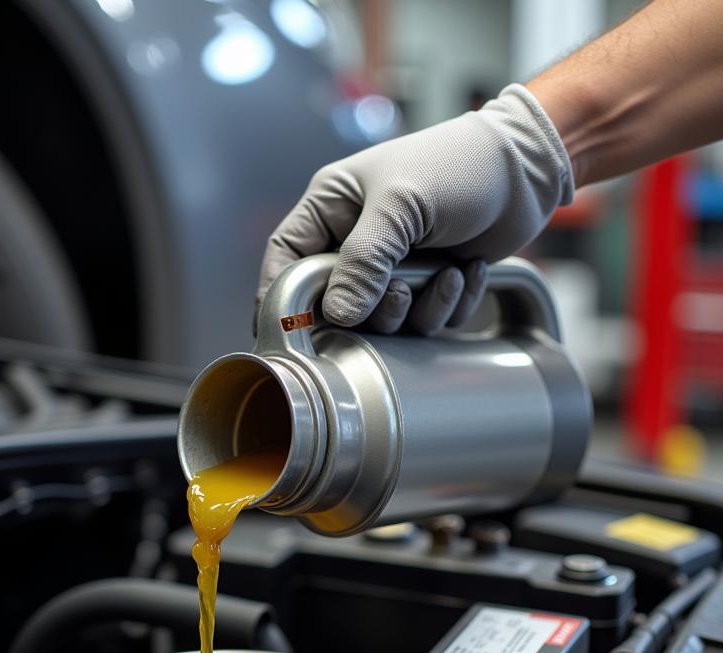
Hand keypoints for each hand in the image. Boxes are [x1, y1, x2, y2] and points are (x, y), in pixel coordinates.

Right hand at [257, 84, 572, 335]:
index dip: (281, 294)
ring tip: (446, 273)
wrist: (529, 168)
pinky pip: (423, 321)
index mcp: (335, 207)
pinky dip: (448, 306)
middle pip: (335, 303)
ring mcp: (394, 266)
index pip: (286, 256)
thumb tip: (337, 314)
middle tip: (401, 294)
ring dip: (417, 310)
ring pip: (382, 320)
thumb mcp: (403, 206)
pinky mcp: (428, 284)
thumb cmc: (461, 164)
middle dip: (371, 310)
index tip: (287, 330)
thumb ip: (364, 262)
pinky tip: (467, 271)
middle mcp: (358, 240)